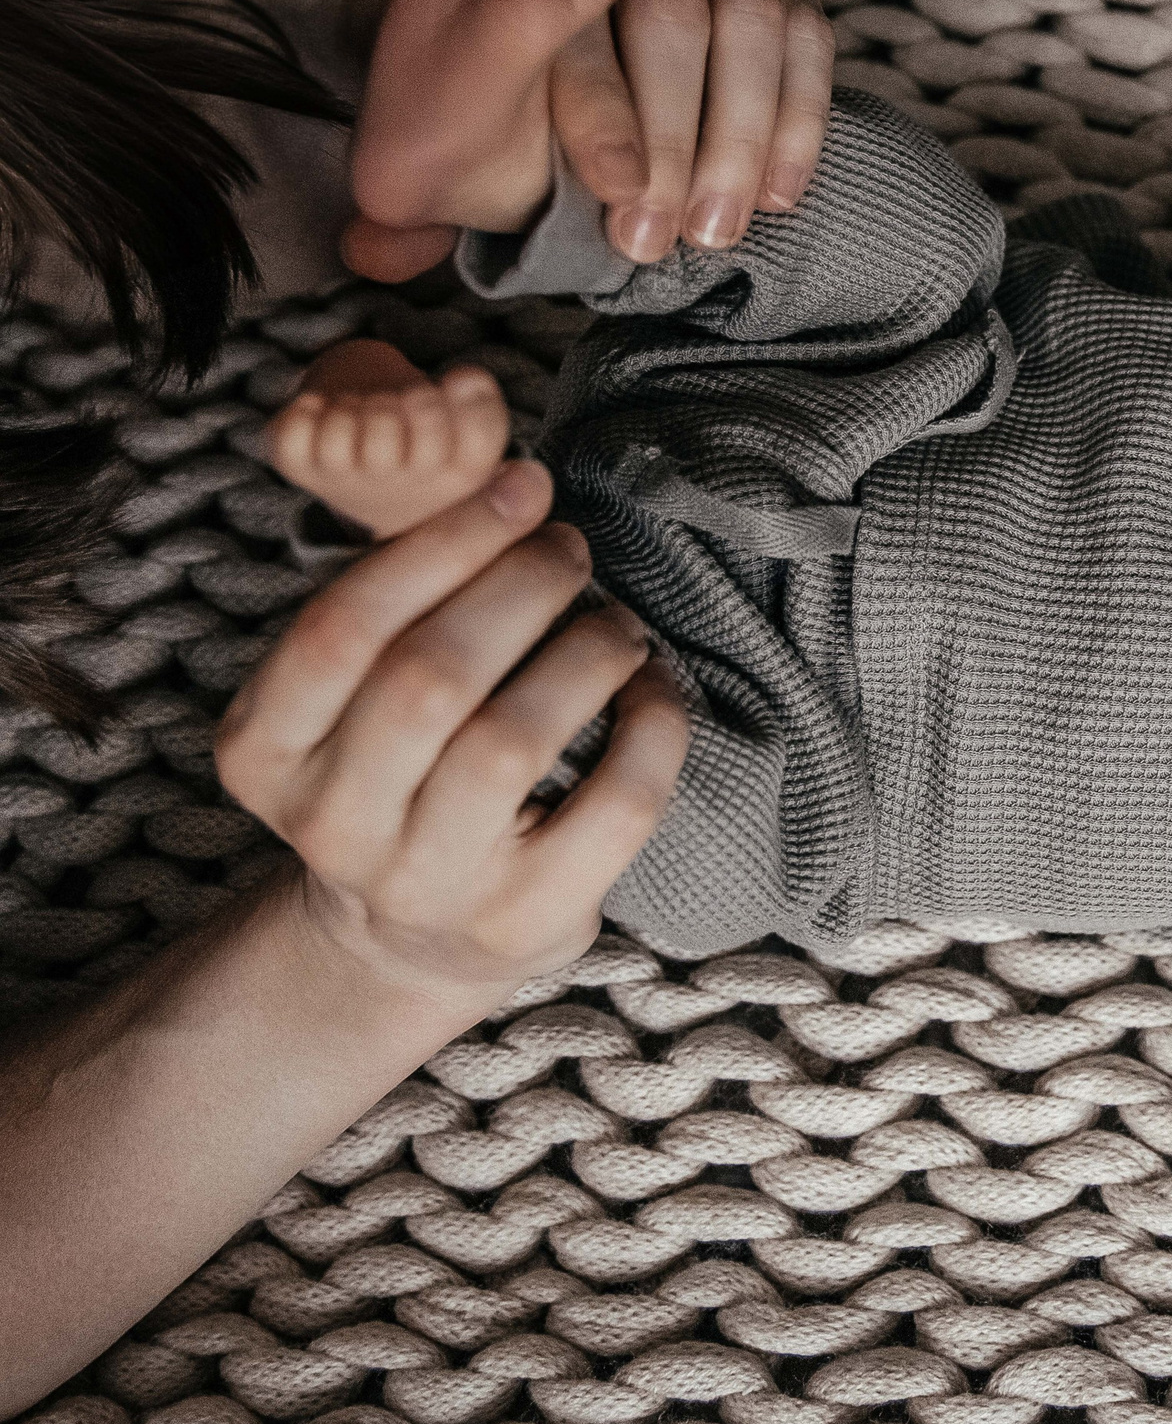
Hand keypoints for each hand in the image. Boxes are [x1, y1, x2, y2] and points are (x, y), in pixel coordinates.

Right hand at [216, 459, 690, 1003]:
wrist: (413, 939)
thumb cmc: (399, 772)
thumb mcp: (353, 699)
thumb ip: (400, 605)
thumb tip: (509, 483)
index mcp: (265, 752)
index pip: (340, 628)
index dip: (442, 542)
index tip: (521, 485)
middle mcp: (332, 827)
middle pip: (428, 678)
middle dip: (519, 586)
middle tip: (570, 550)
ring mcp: (427, 885)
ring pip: (512, 742)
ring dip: (585, 652)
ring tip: (615, 624)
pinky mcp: (524, 920)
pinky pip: (613, 806)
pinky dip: (653, 728)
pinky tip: (653, 691)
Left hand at [343, 0, 837, 279]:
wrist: (570, 14)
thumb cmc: (497, 66)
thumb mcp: (442, 95)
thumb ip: (412, 175)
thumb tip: (375, 255)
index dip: (595, 95)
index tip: (612, 188)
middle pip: (662, 0)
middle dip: (669, 131)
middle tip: (654, 232)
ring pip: (745, 13)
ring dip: (738, 134)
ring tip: (712, 229)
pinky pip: (802, 35)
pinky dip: (794, 122)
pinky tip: (773, 197)